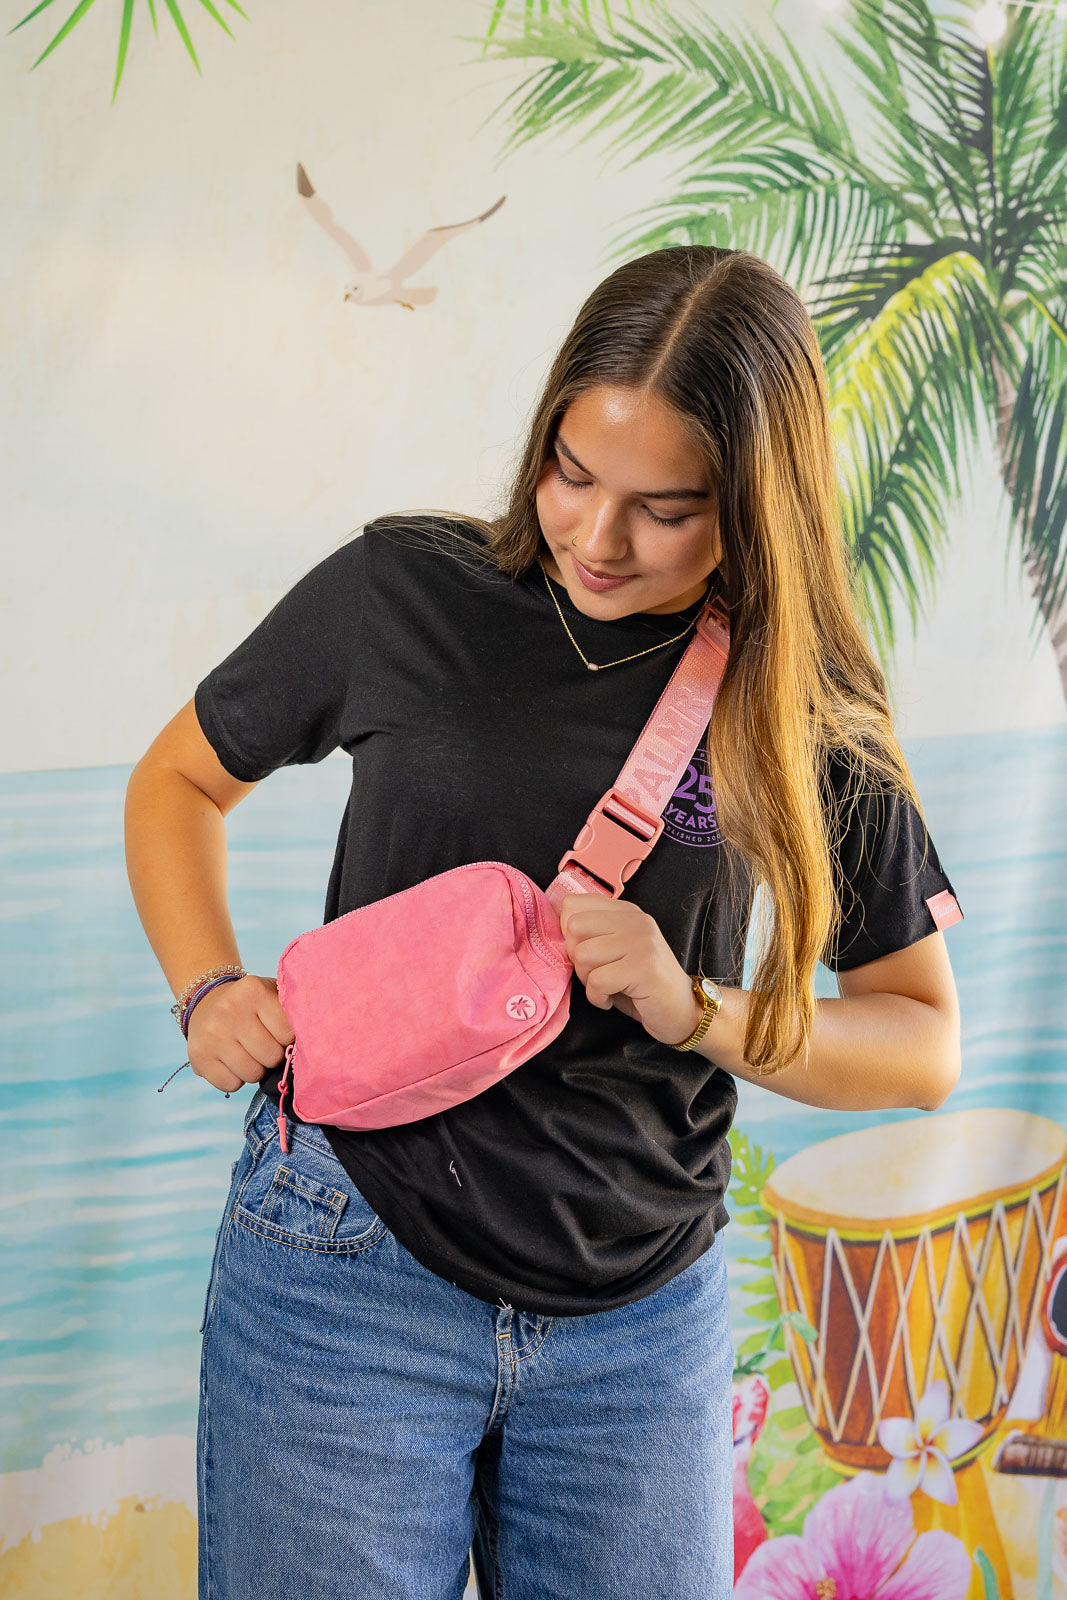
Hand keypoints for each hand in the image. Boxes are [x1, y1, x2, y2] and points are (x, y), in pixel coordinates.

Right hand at [186, 974, 295, 1096]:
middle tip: (263, 1044)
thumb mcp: (272, 994)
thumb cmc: (252, 1005)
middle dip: (271, 1056)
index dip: (287, 1039)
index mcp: (253, 990)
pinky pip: (231, 1085)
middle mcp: (229, 1010)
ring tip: (247, 1052)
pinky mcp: (197, 1055)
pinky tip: (231, 1060)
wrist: (207, 1002)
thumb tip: (316, 1039)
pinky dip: (235, 1079)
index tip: (279, 1032)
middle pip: (270, 1057)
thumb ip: (293, 1010)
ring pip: (252, 1074)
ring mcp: (211, 1034)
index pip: (287, 1034)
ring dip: (255, 1069)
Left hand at [557, 893, 702, 1046]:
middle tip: (598, 974)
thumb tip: (554, 925)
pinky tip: (613, 1000)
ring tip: (608, 987)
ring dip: (588, 981)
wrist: (683, 1011)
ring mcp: (641, 941)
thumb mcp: (617, 951)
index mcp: (625, 911)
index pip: (573, 904)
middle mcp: (634, 920)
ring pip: (583, 955)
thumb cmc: (642, 985)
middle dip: (577, 958)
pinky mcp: (643, 967)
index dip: (568, 933)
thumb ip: (592, 934)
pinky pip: (597, 981)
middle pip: (574, 928)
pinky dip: (598, 998)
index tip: (586, 953)